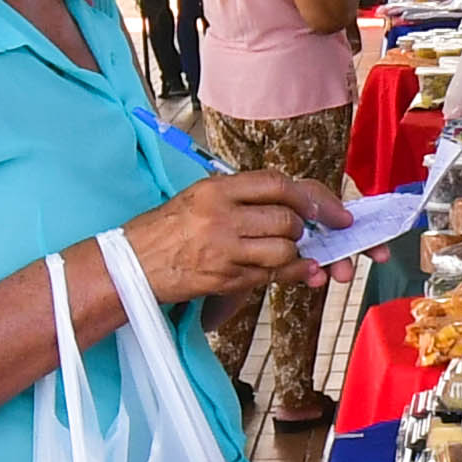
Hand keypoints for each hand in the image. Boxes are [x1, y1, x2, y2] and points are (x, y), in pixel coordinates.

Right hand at [134, 169, 344, 300]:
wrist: (131, 263)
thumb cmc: (166, 230)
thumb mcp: (200, 197)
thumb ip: (243, 196)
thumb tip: (295, 202)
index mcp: (216, 189)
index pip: (277, 184)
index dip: (311, 197)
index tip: (330, 210)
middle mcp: (221, 215)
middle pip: (287, 218)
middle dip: (302, 229)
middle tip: (299, 233)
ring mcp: (223, 248)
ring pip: (284, 249)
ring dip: (293, 253)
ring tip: (281, 250)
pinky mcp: (224, 277)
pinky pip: (271, 275)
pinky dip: (288, 274)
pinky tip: (290, 271)